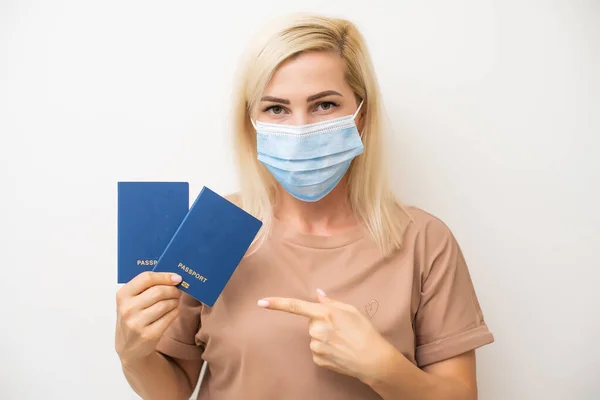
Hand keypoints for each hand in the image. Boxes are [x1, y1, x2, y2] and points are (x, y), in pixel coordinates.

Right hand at [115, 271, 182, 363]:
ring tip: (174, 301)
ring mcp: (137, 323)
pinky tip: (173, 311)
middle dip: (173, 290)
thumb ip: (146, 287)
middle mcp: (127, 309)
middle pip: (159, 291)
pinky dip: (175, 311)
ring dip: (175, 301)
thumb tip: (173, 277)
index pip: (146, 278)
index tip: (176, 278)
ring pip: (166, 304)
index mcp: (122, 295)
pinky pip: (169, 317)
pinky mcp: (149, 335)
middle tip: (177, 291)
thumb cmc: (133, 318)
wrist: (129, 348)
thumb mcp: (131, 301)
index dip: (164, 276)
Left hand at [257, 289, 392, 382]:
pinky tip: (339, 351)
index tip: (261, 302)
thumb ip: (331, 302)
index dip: (277, 304)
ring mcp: (316, 347)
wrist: (373, 360)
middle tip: (341, 329)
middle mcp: (317, 330)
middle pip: (311, 323)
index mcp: (324, 314)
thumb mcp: (351, 311)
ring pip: (314, 337)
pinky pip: (317, 351)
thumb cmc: (365, 332)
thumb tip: (318, 295)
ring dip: (325, 338)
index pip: (296, 306)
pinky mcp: (318, 360)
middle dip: (322, 323)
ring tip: (343, 341)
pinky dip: (326, 350)